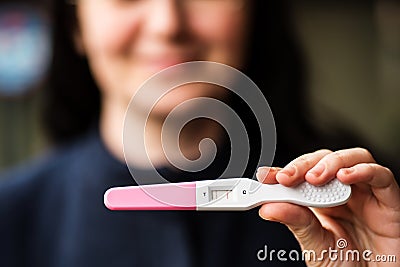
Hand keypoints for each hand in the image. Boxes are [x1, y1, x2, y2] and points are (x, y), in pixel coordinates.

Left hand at [256, 148, 399, 265]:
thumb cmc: (347, 266)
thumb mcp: (315, 245)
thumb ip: (296, 223)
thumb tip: (268, 208)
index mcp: (322, 201)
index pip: (302, 174)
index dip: (284, 170)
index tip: (266, 175)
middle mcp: (344, 193)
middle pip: (325, 160)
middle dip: (304, 164)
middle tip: (287, 177)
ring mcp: (366, 194)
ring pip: (353, 158)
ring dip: (331, 163)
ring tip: (313, 178)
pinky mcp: (389, 201)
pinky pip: (381, 176)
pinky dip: (363, 171)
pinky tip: (345, 177)